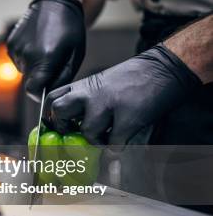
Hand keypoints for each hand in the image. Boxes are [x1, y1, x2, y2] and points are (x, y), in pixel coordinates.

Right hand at [6, 0, 85, 100]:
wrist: (54, 1)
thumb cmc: (69, 27)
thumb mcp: (76, 54)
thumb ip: (63, 77)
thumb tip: (52, 92)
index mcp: (45, 59)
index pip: (34, 90)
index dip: (40, 95)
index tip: (46, 92)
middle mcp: (27, 55)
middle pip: (29, 81)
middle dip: (40, 78)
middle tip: (52, 63)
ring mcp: (16, 49)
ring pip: (24, 71)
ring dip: (33, 66)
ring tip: (45, 50)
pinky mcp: (11, 44)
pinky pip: (18, 60)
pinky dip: (26, 57)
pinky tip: (36, 44)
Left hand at [43, 45, 201, 147]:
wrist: (164, 67)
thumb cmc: (133, 78)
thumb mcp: (102, 83)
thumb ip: (86, 100)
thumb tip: (74, 125)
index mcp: (84, 85)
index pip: (52, 99)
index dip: (51, 116)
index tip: (59, 126)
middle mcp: (91, 93)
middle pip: (59, 110)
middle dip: (64, 128)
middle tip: (76, 134)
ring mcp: (109, 104)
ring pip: (87, 132)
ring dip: (96, 142)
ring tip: (106, 138)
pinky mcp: (128, 117)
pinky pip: (114, 142)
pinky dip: (117, 148)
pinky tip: (122, 141)